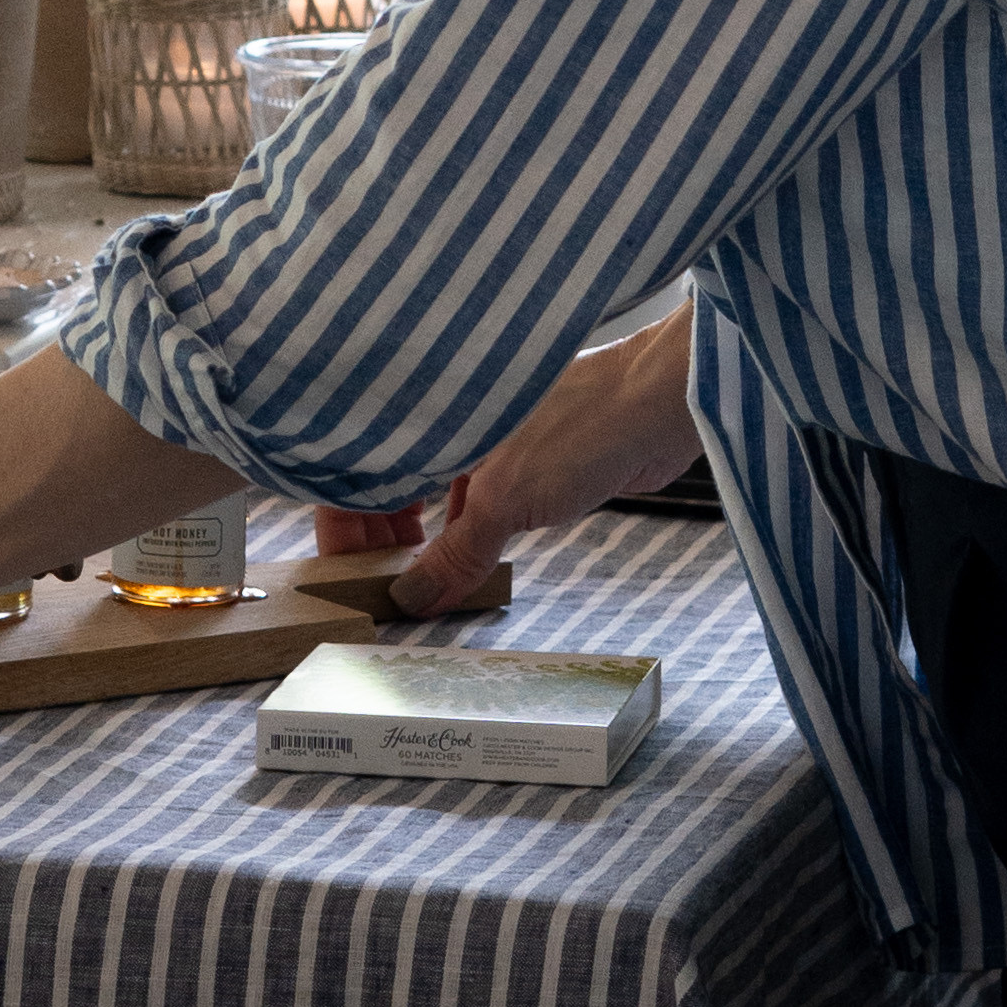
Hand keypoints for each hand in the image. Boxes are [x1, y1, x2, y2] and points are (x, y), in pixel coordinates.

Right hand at [315, 309, 702, 621]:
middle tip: (379, 590)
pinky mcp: (532, 460)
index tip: (346, 571)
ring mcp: (495, 443)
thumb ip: (455, 551)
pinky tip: (470, 570)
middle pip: (398, 484)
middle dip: (384, 539)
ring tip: (419, 592)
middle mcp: (457, 426)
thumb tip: (411, 598)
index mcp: (437, 419)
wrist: (660, 409)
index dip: (347, 521)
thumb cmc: (581, 428)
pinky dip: (471, 537)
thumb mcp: (504, 499)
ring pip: (442, 497)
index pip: (366, 468)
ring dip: (431, 544)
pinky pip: (484, 504)